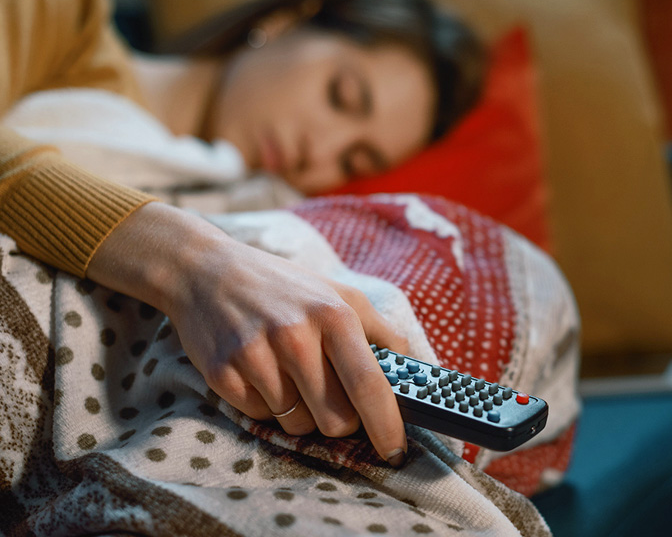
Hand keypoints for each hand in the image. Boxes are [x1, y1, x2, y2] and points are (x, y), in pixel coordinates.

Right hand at [87, 203, 408, 464]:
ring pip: (298, 425)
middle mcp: (295, 335)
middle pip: (336, 420)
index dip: (386, 425)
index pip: (368, 385)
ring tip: (289, 374)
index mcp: (333, 314)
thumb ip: (382, 333)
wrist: (206, 271)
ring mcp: (255, 355)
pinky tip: (260, 372)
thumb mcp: (340, 295)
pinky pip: (261, 418)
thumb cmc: (285, 288)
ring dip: (301, 412)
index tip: (396, 451)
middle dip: (341, 421)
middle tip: (332, 398)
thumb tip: (415, 376)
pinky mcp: (222, 374)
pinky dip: (267, 405)